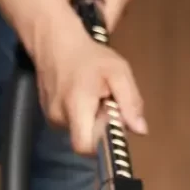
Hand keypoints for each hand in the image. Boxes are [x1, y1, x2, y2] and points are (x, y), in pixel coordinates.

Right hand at [32, 17, 146, 155]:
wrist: (56, 43)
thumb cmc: (90, 57)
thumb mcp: (119, 72)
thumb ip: (131, 102)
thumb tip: (140, 130)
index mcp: (77, 106)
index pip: (85, 147)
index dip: (101, 146)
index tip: (110, 127)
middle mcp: (59, 116)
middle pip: (86, 140)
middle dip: (100, 129)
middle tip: (106, 104)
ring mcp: (51, 118)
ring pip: (80, 132)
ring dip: (92, 120)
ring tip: (94, 97)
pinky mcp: (49, 116)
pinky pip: (71, 125)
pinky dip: (82, 116)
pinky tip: (83, 98)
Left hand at [59, 0, 134, 30]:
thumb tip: (53, 1)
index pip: (105, 27)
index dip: (87, 35)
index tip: (68, 36)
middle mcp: (122, 8)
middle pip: (101, 30)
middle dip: (83, 33)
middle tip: (61, 33)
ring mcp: (118, 9)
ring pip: (99, 25)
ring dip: (84, 26)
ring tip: (64, 27)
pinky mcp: (111, 6)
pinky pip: (98, 17)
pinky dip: (86, 18)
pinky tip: (72, 16)